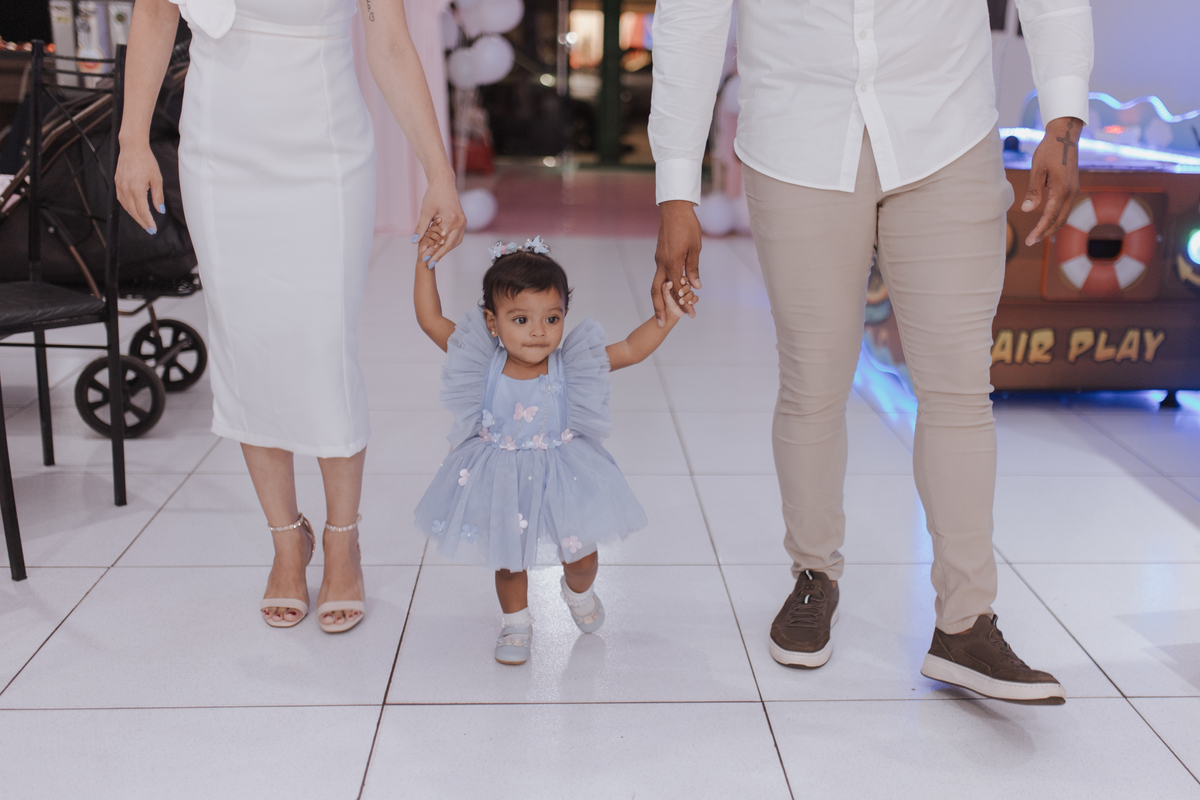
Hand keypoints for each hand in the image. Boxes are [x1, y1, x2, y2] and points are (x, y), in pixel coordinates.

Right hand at [115, 143, 163, 233]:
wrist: (132, 147)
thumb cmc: (146, 161)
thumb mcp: (157, 179)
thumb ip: (158, 196)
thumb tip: (160, 210)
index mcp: (137, 190)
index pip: (142, 211)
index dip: (148, 222)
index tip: (153, 229)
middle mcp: (126, 189)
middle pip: (133, 212)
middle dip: (142, 222)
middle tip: (150, 229)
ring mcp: (120, 186)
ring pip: (126, 207)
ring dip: (134, 215)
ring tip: (143, 221)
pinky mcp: (117, 182)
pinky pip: (121, 199)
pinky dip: (127, 207)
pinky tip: (133, 209)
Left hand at [414, 173, 464, 266]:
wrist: (444, 182)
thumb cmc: (434, 194)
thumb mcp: (425, 211)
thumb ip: (421, 227)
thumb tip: (414, 242)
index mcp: (452, 220)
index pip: (442, 242)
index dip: (432, 252)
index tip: (424, 259)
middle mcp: (460, 222)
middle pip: (450, 245)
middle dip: (439, 255)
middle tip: (429, 263)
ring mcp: (463, 222)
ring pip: (455, 242)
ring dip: (445, 250)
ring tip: (434, 257)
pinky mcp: (462, 221)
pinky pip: (457, 237)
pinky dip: (449, 243)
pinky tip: (440, 247)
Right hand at [653, 199, 702, 326]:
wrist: (674, 209)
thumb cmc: (687, 226)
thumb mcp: (695, 249)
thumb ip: (693, 269)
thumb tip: (695, 287)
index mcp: (672, 263)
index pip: (676, 290)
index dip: (682, 304)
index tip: (689, 315)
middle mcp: (662, 263)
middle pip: (657, 292)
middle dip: (659, 309)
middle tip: (661, 323)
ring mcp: (659, 259)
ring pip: (656, 284)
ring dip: (660, 299)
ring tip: (664, 312)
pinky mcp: (660, 255)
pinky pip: (660, 275)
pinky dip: (664, 286)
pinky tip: (671, 291)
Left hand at [661, 280, 694, 319]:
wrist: (670, 312)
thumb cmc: (667, 301)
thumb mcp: (665, 294)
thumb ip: (665, 288)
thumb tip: (669, 283)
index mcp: (679, 283)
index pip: (684, 279)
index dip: (684, 279)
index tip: (681, 282)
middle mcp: (685, 288)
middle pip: (688, 286)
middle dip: (685, 290)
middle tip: (680, 294)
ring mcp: (689, 294)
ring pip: (691, 293)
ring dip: (687, 297)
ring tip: (681, 302)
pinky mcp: (692, 300)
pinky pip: (695, 298)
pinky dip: (693, 300)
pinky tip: (689, 303)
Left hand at [1022, 116, 1082, 245]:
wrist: (1064, 136)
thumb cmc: (1048, 151)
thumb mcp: (1037, 170)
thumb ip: (1033, 191)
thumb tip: (1027, 210)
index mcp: (1062, 189)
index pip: (1049, 216)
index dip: (1039, 230)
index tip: (1029, 241)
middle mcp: (1071, 192)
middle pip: (1059, 220)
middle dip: (1045, 232)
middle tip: (1030, 241)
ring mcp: (1074, 190)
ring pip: (1064, 215)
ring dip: (1051, 226)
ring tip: (1037, 234)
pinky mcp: (1073, 188)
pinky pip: (1065, 208)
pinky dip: (1056, 217)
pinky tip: (1046, 221)